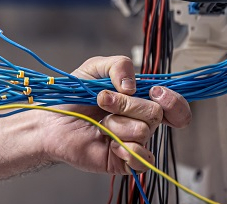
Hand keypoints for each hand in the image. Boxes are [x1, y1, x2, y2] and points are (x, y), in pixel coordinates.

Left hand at [39, 56, 191, 173]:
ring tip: (99, 123)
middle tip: (102, 101)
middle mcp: (141, 122)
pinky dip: (126, 149)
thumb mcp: (95, 68)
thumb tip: (133, 86)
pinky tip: (110, 144)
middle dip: (126, 104)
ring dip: (115, 123)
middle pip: (156, 113)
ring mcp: (134, 142)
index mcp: (141, 100)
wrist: (52, 120)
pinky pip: (142, 160)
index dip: (173, 100)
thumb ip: (118, 64)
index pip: (174, 106)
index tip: (154, 92)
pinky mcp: (125, 162)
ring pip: (143, 131)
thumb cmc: (73, 96)